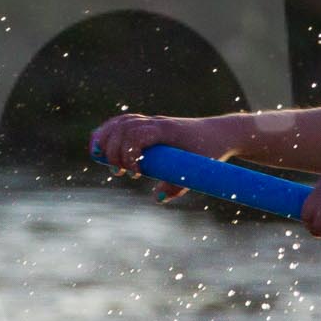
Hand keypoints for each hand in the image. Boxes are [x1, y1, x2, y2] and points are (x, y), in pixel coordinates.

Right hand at [89, 113, 243, 201]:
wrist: (221, 133)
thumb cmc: (210, 151)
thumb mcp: (196, 171)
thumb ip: (177, 186)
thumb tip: (157, 198)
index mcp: (166, 130)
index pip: (136, 133)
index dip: (128, 154)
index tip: (135, 175)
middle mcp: (156, 122)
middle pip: (123, 127)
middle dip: (114, 151)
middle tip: (119, 173)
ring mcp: (152, 121)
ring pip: (120, 122)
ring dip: (106, 139)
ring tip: (102, 160)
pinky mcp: (150, 124)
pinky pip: (123, 122)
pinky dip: (109, 131)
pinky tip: (100, 146)